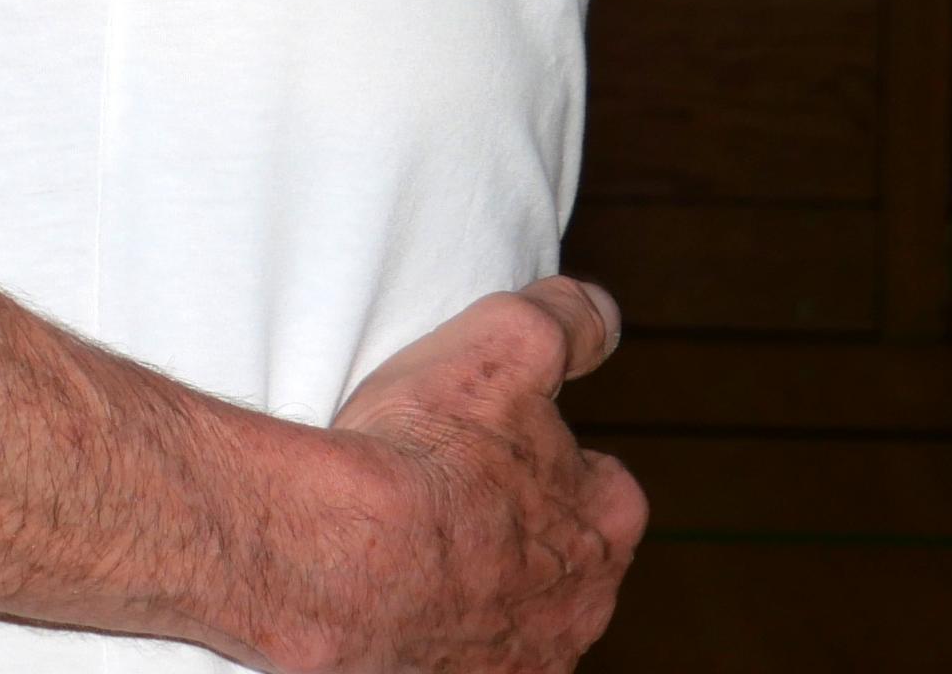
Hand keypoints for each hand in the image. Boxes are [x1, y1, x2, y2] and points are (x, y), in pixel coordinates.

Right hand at [299, 278, 643, 672]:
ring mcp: (527, 659)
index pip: (602, 481)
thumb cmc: (429, 452)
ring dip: (481, 582)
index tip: (495, 438)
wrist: (343, 560)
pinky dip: (441, 630)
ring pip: (515, 610)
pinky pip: (466, 656)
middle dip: (519, 526)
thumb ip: (567, 320)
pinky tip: (398, 597)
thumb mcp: (506, 341)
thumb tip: (601, 313)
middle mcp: (584, 605)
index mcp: (608, 520)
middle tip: (449, 491)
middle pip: (561, 554)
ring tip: (415, 545)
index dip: (546, 452)